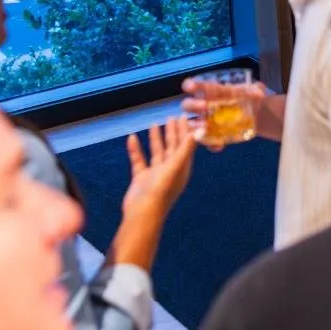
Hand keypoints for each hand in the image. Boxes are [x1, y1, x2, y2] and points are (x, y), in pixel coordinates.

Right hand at [114, 116, 194, 269]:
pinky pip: (139, 160)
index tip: (183, 116)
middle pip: (172, 146)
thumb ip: (186, 148)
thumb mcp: (175, 166)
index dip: (185, 131)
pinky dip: (136, 149)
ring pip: (157, 152)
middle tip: (171, 116)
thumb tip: (199, 131)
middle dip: (172, 132)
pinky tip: (132, 137)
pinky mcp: (141, 178)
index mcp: (182, 167)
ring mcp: (155, 174)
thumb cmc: (161, 190)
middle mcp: (170, 170)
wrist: (142, 213)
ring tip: (154, 123)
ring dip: (155, 138)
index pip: (185, 145)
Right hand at [182, 76, 281, 142]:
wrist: (258, 114)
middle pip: (188, 105)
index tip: (189, 87)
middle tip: (204, 106)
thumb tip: (259, 93)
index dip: (191, 85)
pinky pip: (206, 141)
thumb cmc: (250, 97)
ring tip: (205, 128)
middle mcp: (204, 106)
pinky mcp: (213, 134)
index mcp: (212, 91)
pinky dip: (211, 144)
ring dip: (195, 127)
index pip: (197, 87)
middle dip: (193, 105)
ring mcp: (207, 121)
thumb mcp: (255, 90)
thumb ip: (255, 90)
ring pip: (192, 125)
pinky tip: (220, 145)